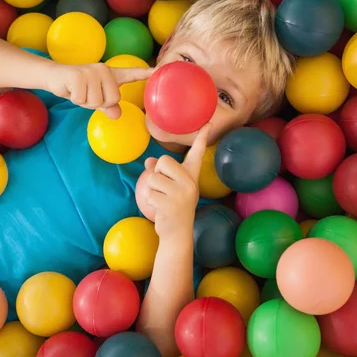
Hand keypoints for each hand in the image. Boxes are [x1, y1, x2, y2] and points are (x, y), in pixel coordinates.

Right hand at [46, 63, 153, 118]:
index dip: (145, 73)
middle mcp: (104, 70)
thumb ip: (108, 106)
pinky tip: (71, 90)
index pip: (131, 74)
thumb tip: (117, 115)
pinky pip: (83, 100)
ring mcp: (91, 71)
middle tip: (87, 94)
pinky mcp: (78, 75)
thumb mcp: (96, 99)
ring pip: (97, 101)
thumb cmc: (79, 89)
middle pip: (113, 99)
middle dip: (99, 103)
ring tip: (79, 91)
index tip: (157, 71)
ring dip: (85, 102)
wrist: (54, 77)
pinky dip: (75, 99)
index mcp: (111, 75)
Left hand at [143, 124, 211, 239]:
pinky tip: (159, 208)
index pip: (197, 152)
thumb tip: (148, 161)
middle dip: (156, 172)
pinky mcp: (171, 204)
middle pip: (162, 161)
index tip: (208, 122)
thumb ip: (160, 172)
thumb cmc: (172, 206)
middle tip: (164, 189)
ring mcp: (182, 193)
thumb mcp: (169, 187)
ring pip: (152, 177)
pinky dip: (149, 199)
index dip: (202, 137)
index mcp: (192, 176)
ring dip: (150, 188)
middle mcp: (190, 182)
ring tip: (161, 199)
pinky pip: (149, 192)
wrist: (177, 234)